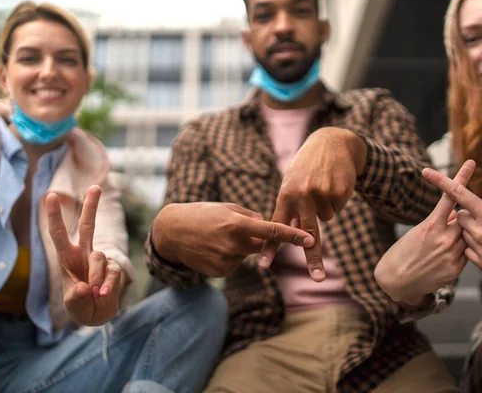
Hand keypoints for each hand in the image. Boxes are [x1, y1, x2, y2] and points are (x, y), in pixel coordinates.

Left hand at [46, 185, 122, 326]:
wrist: (98, 316)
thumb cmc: (79, 306)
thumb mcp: (72, 306)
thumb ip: (74, 297)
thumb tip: (83, 286)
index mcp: (67, 257)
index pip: (58, 234)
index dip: (55, 215)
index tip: (50, 196)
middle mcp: (84, 254)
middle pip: (88, 226)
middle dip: (91, 206)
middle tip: (96, 187)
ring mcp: (100, 260)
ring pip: (99, 258)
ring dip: (95, 278)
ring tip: (94, 294)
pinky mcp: (114, 268)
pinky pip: (112, 272)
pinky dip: (108, 286)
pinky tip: (103, 294)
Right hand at [151, 202, 314, 277]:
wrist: (172, 233)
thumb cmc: (201, 214)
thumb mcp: (227, 208)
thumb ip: (251, 217)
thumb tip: (269, 225)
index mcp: (237, 225)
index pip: (272, 232)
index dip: (293, 236)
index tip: (310, 239)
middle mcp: (234, 245)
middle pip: (262, 246)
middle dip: (260, 240)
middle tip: (239, 229)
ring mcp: (227, 261)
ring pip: (247, 255)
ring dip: (239, 247)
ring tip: (216, 238)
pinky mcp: (221, 272)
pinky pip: (235, 264)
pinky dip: (229, 256)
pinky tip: (212, 249)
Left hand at [259, 127, 366, 281]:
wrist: (331, 143)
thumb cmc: (306, 168)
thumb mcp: (292, 183)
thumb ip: (289, 208)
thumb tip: (290, 236)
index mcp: (286, 195)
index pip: (276, 227)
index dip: (270, 248)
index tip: (263, 267)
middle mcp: (302, 196)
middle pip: (308, 234)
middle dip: (313, 258)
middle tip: (317, 278)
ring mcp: (321, 194)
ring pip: (326, 219)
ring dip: (325, 208)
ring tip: (322, 186)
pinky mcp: (339, 191)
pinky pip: (337, 209)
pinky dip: (336, 200)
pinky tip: (332, 183)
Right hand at [375, 160, 475, 304]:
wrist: (397, 281)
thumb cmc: (403, 253)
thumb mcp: (417, 232)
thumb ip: (440, 222)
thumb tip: (456, 212)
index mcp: (432, 225)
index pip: (451, 197)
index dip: (461, 179)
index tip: (471, 163)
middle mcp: (444, 237)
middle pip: (463, 219)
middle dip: (457, 221)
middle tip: (444, 230)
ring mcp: (452, 254)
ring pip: (466, 237)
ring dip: (458, 238)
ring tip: (439, 248)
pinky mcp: (456, 269)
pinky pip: (466, 254)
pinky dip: (458, 253)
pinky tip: (442, 259)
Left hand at [423, 164, 481, 279]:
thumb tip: (468, 214)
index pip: (459, 194)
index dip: (441, 182)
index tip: (425, 172)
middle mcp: (481, 230)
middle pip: (460, 218)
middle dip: (469, 219)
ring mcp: (481, 248)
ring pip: (464, 236)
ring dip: (474, 235)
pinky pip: (469, 253)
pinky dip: (477, 250)